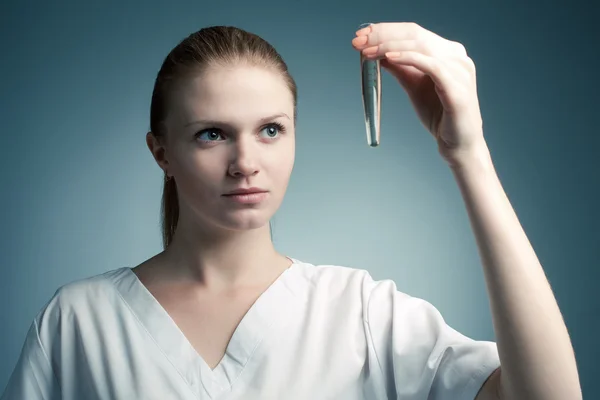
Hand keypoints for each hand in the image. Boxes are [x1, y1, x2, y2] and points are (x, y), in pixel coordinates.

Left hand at [351, 22, 487, 165]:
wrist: (456, 144)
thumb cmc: (439, 115)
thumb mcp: (414, 87)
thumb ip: (401, 69)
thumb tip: (380, 54)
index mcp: (448, 53)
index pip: (413, 32)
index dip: (385, 30)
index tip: (361, 35)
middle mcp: (457, 56)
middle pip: (415, 35)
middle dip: (383, 35)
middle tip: (358, 40)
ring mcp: (459, 70)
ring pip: (420, 46)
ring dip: (389, 46)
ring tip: (367, 51)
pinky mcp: (457, 86)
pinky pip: (431, 66)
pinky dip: (408, 58)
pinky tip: (389, 58)